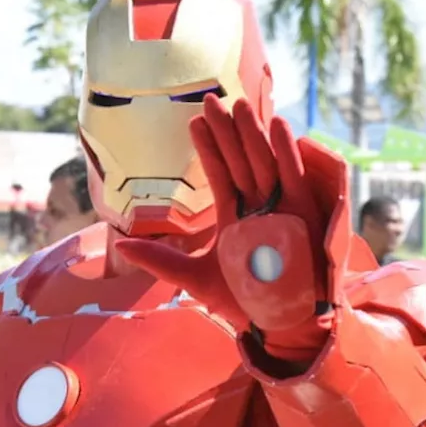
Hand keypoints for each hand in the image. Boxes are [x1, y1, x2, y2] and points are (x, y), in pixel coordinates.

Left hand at [116, 95, 347, 351]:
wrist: (282, 327)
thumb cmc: (245, 306)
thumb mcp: (196, 280)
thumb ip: (161, 260)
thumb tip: (120, 244)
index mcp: (236, 220)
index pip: (220, 175)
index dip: (208, 149)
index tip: (194, 122)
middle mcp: (260, 209)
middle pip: (241, 161)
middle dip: (228, 132)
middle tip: (212, 99)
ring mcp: (283, 210)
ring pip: (265, 163)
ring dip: (253, 134)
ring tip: (239, 104)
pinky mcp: (305, 214)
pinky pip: (295, 177)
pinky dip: (287, 152)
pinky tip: (276, 125)